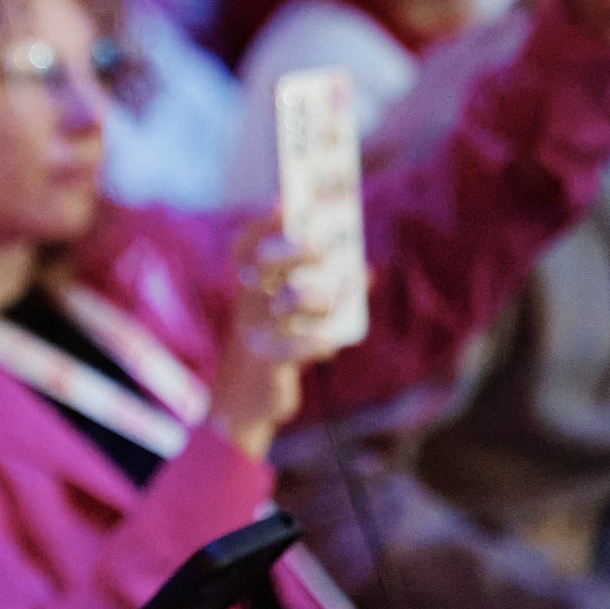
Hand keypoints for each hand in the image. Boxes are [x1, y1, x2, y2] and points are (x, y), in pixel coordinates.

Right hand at [210, 213, 340, 458]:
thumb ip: (327, 291)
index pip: (245, 249)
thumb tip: (365, 269)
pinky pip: (292, 349)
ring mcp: (255, 334)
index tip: (282, 206)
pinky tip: (329, 345)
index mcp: (251, 289)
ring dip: (313, 299)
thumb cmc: (276, 349)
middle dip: (291, 252)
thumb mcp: (294, 319)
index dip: (261, 226)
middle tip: (320, 247)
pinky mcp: (267, 364)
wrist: (244, 402)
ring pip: (285, 304)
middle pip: (261, 266)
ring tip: (330, 301)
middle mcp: (248, 306)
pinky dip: (315, 344)